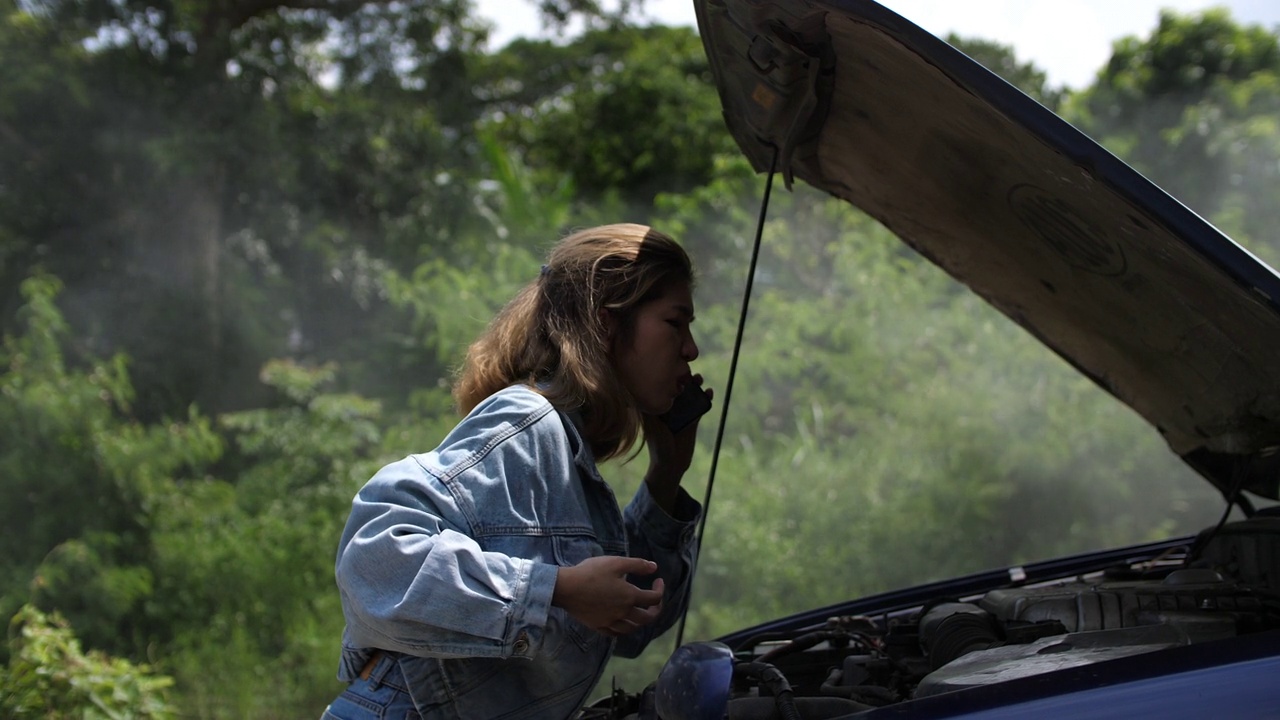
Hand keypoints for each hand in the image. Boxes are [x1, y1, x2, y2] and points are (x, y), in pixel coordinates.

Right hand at [552, 556, 665, 636]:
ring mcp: (610, 621)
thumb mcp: (616, 562)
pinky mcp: (598, 626)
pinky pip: (615, 633)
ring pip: (632, 628)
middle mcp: (623, 612)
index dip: (660, 589)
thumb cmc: (591, 572)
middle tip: (654, 601)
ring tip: (639, 612)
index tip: (658, 581)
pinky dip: (622, 629)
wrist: (566, 588)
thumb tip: (654, 567)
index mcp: (630, 596)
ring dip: (640, 621)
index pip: (654, 598)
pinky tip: (621, 622)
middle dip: (656, 609)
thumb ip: (637, 565)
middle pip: (647, 618)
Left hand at [643, 375, 711, 511]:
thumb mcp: (652, 428)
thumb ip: (649, 414)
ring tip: (699, 379)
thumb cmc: (658, 447)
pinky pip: (700, 406)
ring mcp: (681, 413)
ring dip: (694, 385)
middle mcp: (668, 408)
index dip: (665, 376)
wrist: (671, 465)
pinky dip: (705, 398)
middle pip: (675, 388)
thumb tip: (642, 396)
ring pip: (688, 394)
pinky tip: (709, 392)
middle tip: (688, 371)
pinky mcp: (692, 420)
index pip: (660, 387)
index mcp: (656, 408)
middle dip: (682, 378)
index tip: (671, 367)